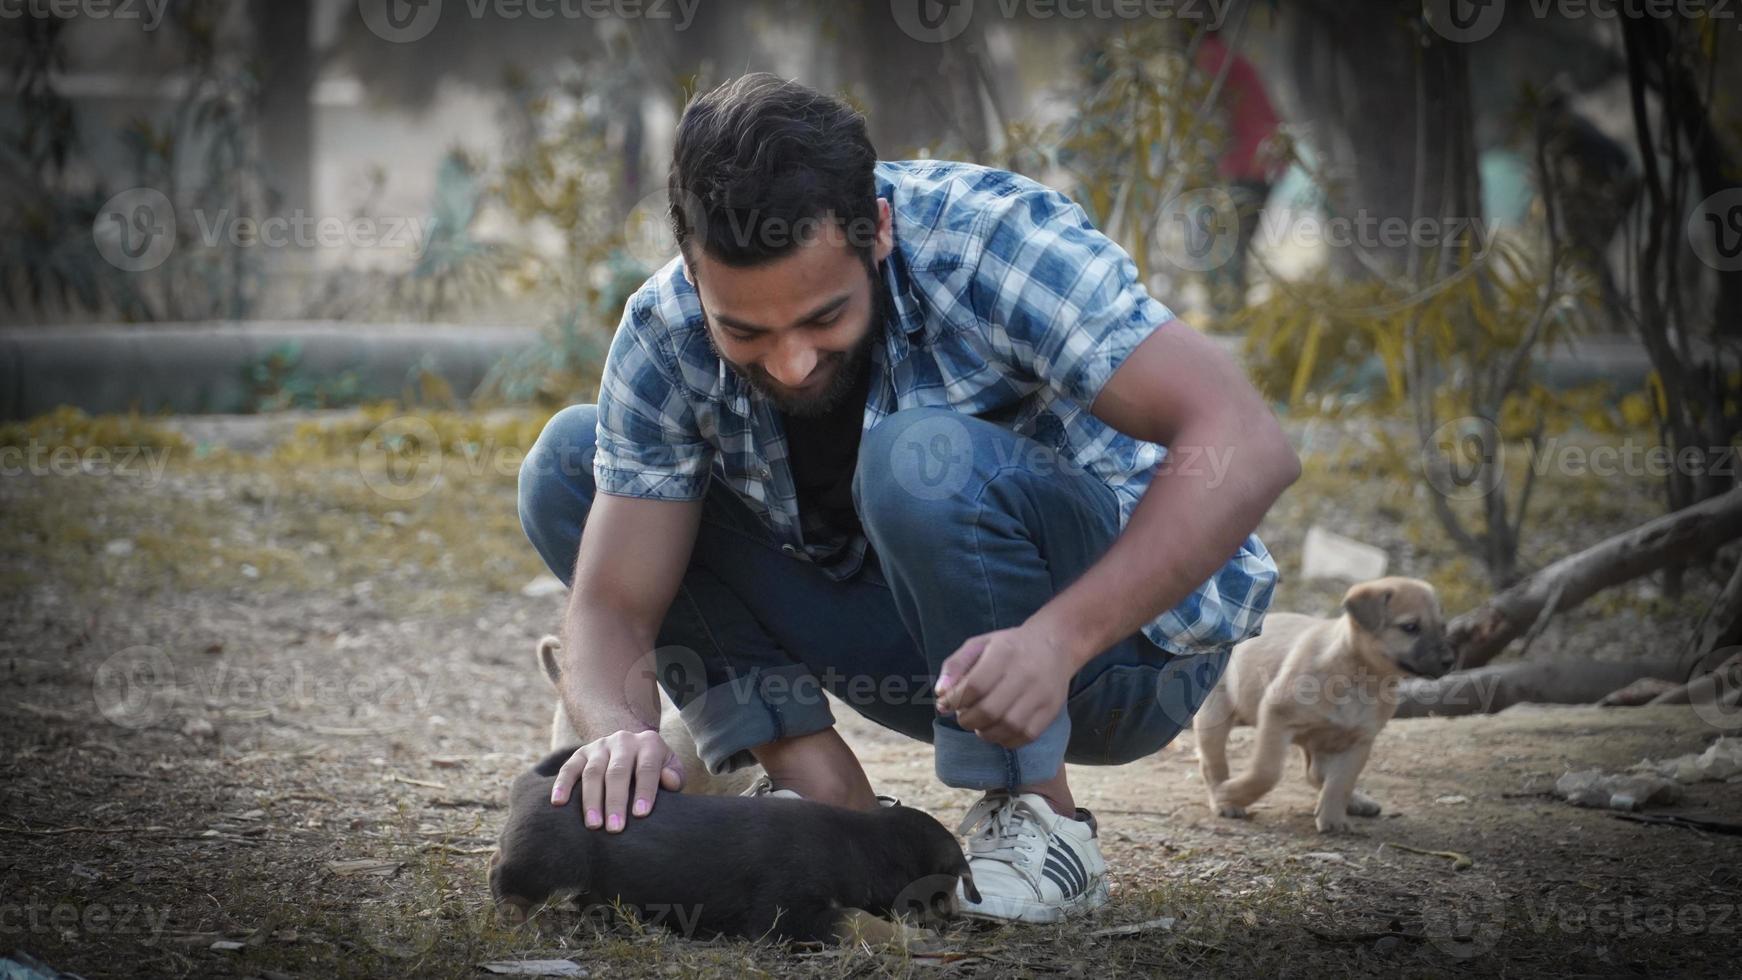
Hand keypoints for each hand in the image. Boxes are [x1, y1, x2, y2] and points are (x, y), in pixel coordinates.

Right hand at [550, 729, 683, 831]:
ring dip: (591, 800)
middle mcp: (623, 741)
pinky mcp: (580, 753)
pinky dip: (562, 784)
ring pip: (592, 772)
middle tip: (615, 829)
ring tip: (593, 825)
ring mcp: (599, 746)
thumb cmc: (655, 769)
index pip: (647, 768)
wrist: (631, 747)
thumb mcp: (670, 768)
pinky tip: (558, 803)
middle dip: (615, 801)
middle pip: (617, 772)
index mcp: (649, 743)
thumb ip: (675, 775)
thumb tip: (669, 781)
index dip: (644, 791)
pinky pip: (568, 768)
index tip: (641, 815)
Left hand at [933, 625, 1074, 748]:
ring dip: (985, 732)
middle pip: (989, 710)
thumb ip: (955, 666)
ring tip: (980, 724)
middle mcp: (1025, 673)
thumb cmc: (1008, 647)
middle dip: (967, 720)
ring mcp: (1041, 694)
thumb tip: (939, 694)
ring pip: (1008, 727)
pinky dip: (1006, 740)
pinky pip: (1025, 736)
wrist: (1054, 644)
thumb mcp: (979, 645)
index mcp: (1004, 653)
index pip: (974, 686)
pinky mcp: (1051, 710)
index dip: (954, 700)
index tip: (946, 704)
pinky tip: (998, 730)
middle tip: (964, 717)